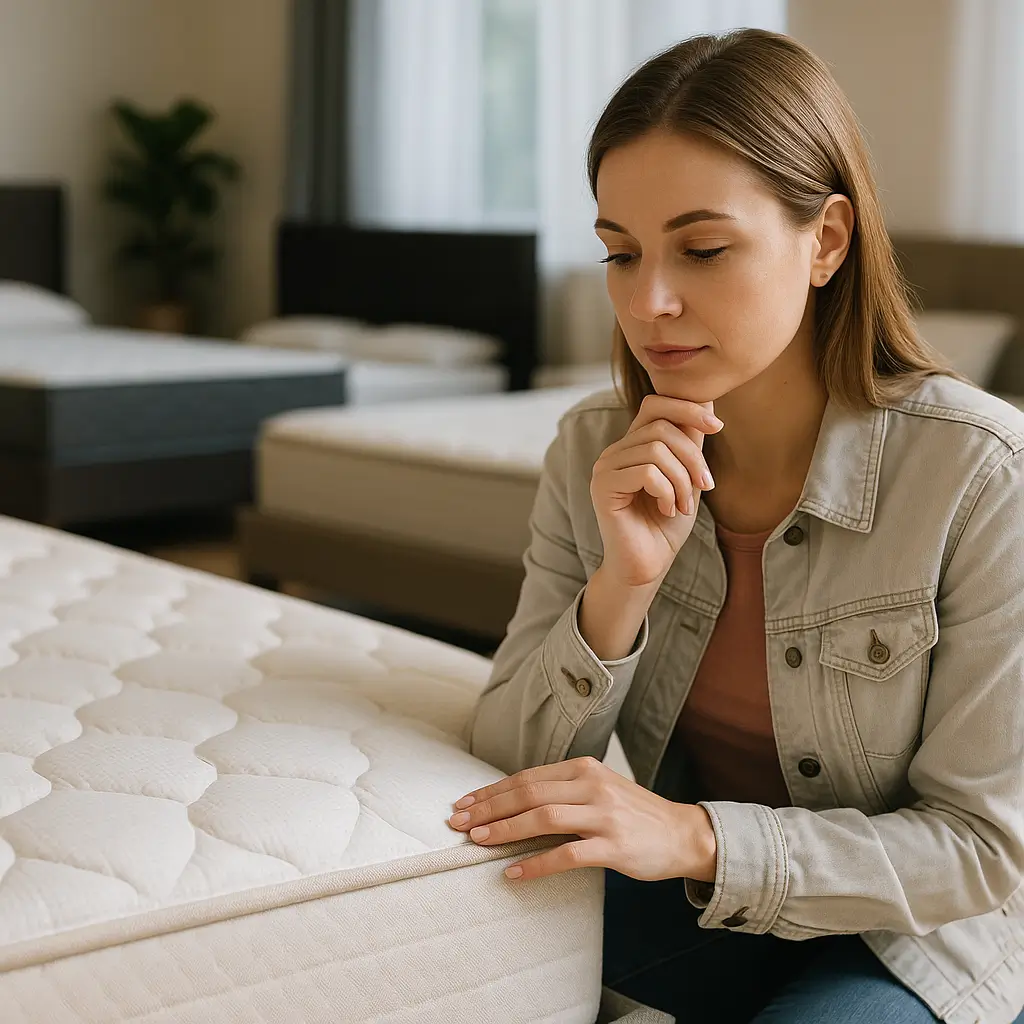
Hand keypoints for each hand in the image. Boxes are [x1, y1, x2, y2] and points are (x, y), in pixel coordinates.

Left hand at [447, 756, 716, 882]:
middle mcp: (591, 785)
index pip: (526, 777)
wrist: (681, 833)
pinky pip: (567, 855)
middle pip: (528, 792)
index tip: (464, 804)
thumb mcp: (597, 789)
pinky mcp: (613, 846)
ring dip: (505, 830)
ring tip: (477, 840)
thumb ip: (561, 791)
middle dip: (488, 807)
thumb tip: (511, 803)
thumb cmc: (633, 814)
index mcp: (583, 768)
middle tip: (458, 822)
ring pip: (543, 817)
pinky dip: (536, 864)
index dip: (492, 791)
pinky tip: (513, 873)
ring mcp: (603, 815)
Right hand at [591, 395, 722, 587]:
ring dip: (682, 479)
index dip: (687, 408)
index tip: (718, 427)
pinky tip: (667, 509)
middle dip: (693, 457)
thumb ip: (690, 444)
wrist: (647, 566)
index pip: (654, 404)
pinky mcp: (603, 487)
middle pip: (661, 427)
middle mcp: (614, 452)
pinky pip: (646, 473)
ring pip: (656, 450)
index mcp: (632, 445)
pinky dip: (667, 492)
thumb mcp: (687, 478)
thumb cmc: (665, 525)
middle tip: (706, 485)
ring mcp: (605, 468)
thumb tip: (707, 403)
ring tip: (684, 504)